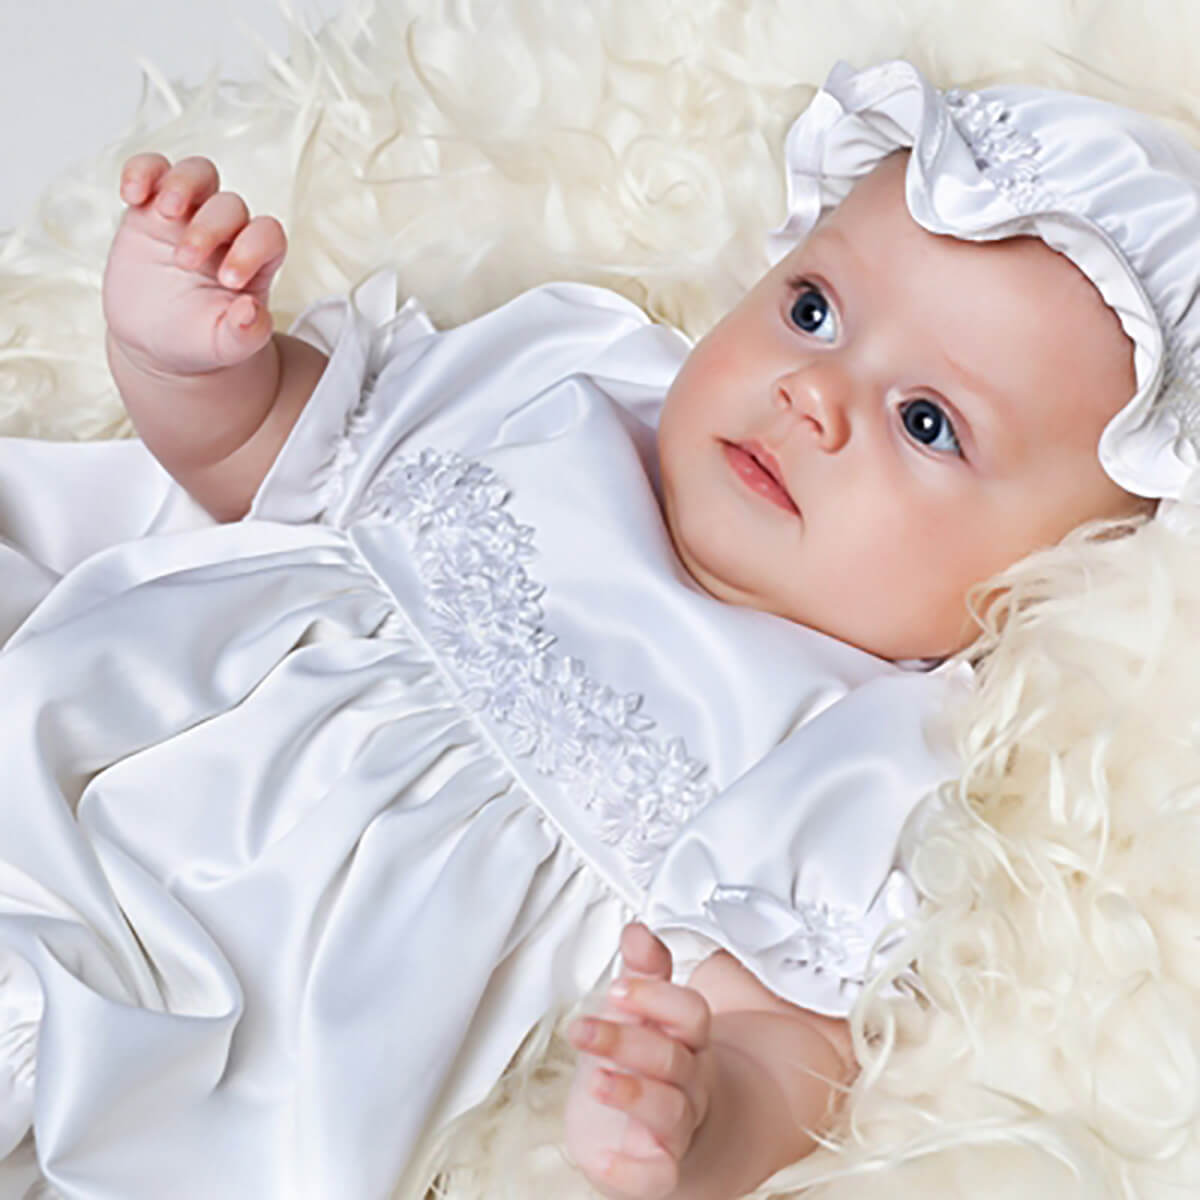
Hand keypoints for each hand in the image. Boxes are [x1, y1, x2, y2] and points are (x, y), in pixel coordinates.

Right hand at [102, 154, 286, 377]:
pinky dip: (142, 171)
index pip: (266, 235)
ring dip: (184, 183)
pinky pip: (151, 170)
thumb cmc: (201, 341)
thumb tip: (252, 312)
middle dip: (210, 228)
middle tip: (185, 262)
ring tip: (166, 211)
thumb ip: (246, 334)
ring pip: (198, 173)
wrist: (160, 342)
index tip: (229, 282)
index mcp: (254, 261)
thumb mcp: (225, 346)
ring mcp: (188, 216)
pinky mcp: (149, 211)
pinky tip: (131, 195)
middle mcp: (226, 232)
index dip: (252, 249)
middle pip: (229, 205)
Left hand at [565, 923, 713, 1198]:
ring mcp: (677, 1129)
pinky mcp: (658, 1170)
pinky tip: (602, 1157)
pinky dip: (629, 1170)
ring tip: (597, 1081)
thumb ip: (642, 974)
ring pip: (669, 1112)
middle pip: (672, 1060)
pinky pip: (656, 1176)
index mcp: (688, 1041)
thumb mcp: (643, 1016)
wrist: (678, 1140)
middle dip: (627, 1041)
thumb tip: (636, 930)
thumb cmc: (654, 1069)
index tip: (619, 989)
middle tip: (584, 1029)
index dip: (658, 999)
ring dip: (632, 1095)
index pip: (691, 1014)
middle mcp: (689, 1083)